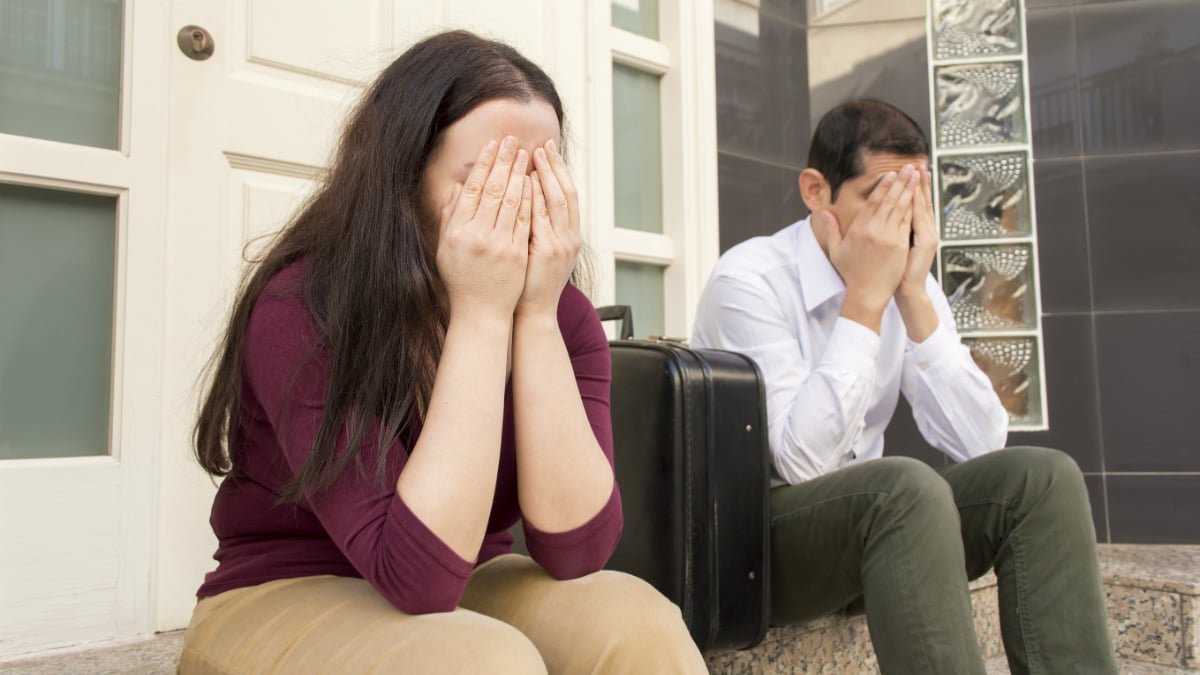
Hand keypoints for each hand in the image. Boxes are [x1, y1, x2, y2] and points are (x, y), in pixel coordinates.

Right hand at [436, 136, 532, 322]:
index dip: (483, 164)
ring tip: (526, 153)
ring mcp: (499, 244)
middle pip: (492, 189)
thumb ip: (450, 216)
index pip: (471, 188)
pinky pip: (526, 219)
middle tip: (513, 140)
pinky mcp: (517, 253)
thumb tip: (457, 186)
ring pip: (511, 201)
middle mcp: (476, 235)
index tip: (492, 145)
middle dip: (504, 161)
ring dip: (520, 174)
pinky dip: (530, 198)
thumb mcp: (446, 247)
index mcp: (456, 231)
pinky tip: (535, 181)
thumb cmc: (461, 278)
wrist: (480, 312)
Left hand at [517, 139, 580, 318]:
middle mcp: (570, 237)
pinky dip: (536, 196)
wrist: (533, 312)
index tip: (547, 150)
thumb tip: (527, 198)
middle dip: (556, 167)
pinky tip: (527, 180)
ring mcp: (562, 244)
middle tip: (544, 144)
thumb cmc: (529, 282)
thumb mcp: (537, 249)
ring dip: (547, 175)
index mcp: (569, 235)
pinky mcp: (549, 251)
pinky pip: (542, 217)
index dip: (559, 171)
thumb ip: (535, 225)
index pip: (567, 195)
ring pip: (557, 201)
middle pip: (566, 192)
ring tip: (535, 154)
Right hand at [819, 165, 918, 324]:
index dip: (883, 186)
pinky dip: (914, 208)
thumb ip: (831, 230)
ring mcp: (889, 237)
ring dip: (910, 190)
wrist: (866, 293)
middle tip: (908, 167)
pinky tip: (919, 198)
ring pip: (901, 208)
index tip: (890, 174)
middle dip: (900, 181)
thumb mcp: (836, 250)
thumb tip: (823, 214)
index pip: (873, 202)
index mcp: (859, 229)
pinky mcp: (900, 245)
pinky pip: (908, 222)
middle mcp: (874, 230)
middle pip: (890, 200)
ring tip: (916, 176)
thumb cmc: (852, 274)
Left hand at [897, 166, 938, 301]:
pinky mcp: (926, 242)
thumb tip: (882, 216)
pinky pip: (920, 221)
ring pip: (922, 207)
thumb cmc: (896, 270)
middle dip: (918, 182)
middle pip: (920, 200)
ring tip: (919, 171)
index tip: (910, 169)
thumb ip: (891, 230)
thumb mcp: (895, 247)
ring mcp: (927, 235)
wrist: (907, 289)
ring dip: (921, 189)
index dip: (913, 186)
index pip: (914, 202)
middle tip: (917, 162)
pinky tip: (914, 195)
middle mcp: (924, 229)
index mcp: (915, 229)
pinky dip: (917, 208)